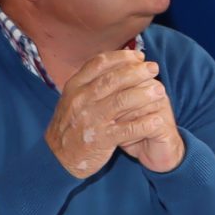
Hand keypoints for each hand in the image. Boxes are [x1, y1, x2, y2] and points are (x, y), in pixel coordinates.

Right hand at [46, 51, 173, 178]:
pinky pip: (127, 130)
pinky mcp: (100, 140)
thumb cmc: (70, 125)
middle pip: (113, 79)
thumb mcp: (72, 99)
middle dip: (137, 72)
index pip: (99, 63)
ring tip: (159, 90)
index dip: (122, 57)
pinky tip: (157, 120)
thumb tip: (117, 63)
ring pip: (122, 101)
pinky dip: (144, 124)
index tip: (139, 56)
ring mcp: (90, 120)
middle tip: (154, 68)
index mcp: (74, 87)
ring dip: (144, 94)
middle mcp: (80, 101)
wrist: (55, 158)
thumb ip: (90, 82)